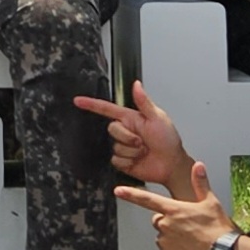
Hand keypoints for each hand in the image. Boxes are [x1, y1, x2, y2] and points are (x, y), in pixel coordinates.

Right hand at [74, 77, 195, 190]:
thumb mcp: (158, 118)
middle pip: (112, 129)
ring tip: (144, 152)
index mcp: (131, 118)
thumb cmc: (168, 140)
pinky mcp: (122, 161)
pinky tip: (138, 161)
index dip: (92, 104)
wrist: (171, 165)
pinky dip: (128, 162)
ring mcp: (123, 146)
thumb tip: (136, 84)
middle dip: (128, 137)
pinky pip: (116, 160)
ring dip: (131, 152)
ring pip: (115, 147)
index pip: (107, 109)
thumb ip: (144, 102)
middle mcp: (125, 131)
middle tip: (143, 142)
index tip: (78, 101)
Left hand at [118, 152, 231, 249]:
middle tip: (187, 227)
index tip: (118, 190)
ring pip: (163, 238)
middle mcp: (166, 226)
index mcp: (174, 210)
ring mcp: (165, 243)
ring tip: (192, 241)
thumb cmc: (218, 229)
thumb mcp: (211, 202)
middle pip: (158, 221)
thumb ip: (200, 183)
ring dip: (173, 239)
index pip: (148, 199)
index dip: (131, 194)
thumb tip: (198, 167)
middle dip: (169, 223)